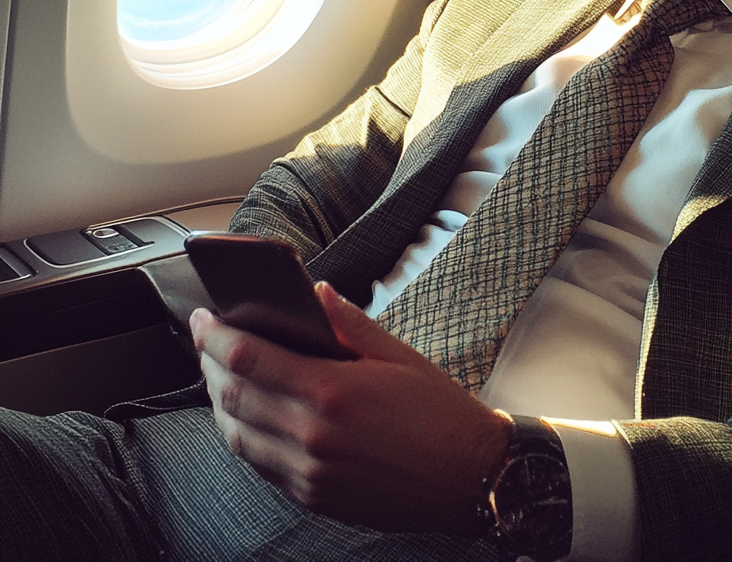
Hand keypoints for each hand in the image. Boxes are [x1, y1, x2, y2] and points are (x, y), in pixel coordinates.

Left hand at [191, 284, 510, 533]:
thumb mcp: (398, 355)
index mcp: (332, 392)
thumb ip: (350, 323)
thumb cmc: (439, 413)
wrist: (468, 478)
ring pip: (237, 434)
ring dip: (218, 400)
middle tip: (204, 338)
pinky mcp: (311, 497)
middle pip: (234, 396)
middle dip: (209, 363)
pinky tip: (245, 413)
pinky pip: (258, 463)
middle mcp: (311, 436)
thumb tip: (315, 293)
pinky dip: (241, 434)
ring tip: (217, 372)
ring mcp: (308, 472)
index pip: (250, 358)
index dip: (217, 336)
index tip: (205, 316)